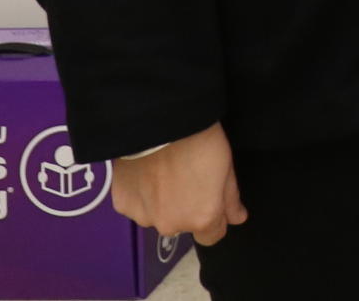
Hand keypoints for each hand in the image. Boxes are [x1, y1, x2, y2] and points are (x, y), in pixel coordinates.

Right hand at [110, 122, 247, 244]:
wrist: (158, 121)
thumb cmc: (199, 140)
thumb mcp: (226, 167)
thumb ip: (230, 199)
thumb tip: (236, 219)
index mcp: (201, 218)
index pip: (211, 236)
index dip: (214, 218)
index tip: (209, 198)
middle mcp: (171, 226)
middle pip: (182, 224)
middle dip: (185, 207)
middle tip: (183, 176)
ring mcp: (143, 217)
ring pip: (157, 215)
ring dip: (160, 201)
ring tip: (160, 171)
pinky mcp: (122, 204)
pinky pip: (135, 205)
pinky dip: (140, 193)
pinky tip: (143, 171)